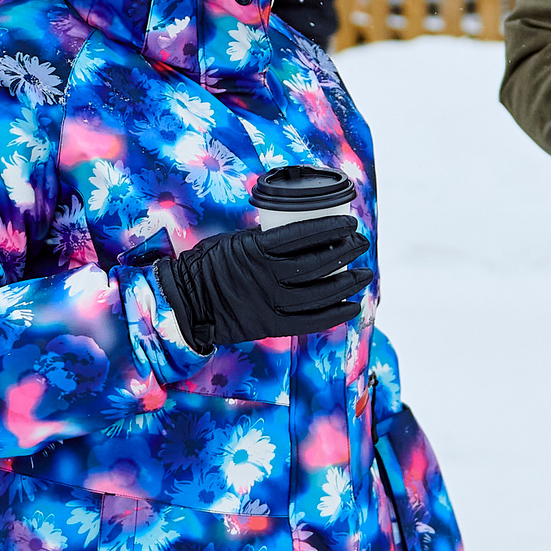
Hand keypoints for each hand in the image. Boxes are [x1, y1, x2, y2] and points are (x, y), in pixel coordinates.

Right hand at [155, 219, 374, 353]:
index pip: (303, 235)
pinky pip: (309, 321)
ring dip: (346, 284)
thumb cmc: (208, 266)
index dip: (332, 229)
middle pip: (317, 264)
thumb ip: (265, 240)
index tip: (350, 225)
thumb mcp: (235, 241)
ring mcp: (270, 303)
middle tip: (362, 244)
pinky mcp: (270, 325)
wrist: (186, 303)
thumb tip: (301, 235)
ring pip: (319, 294)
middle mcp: (266, 277)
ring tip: (364, 274)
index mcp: (256, 249)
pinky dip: (334, 314)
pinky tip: (352, 306)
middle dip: (346, 253)